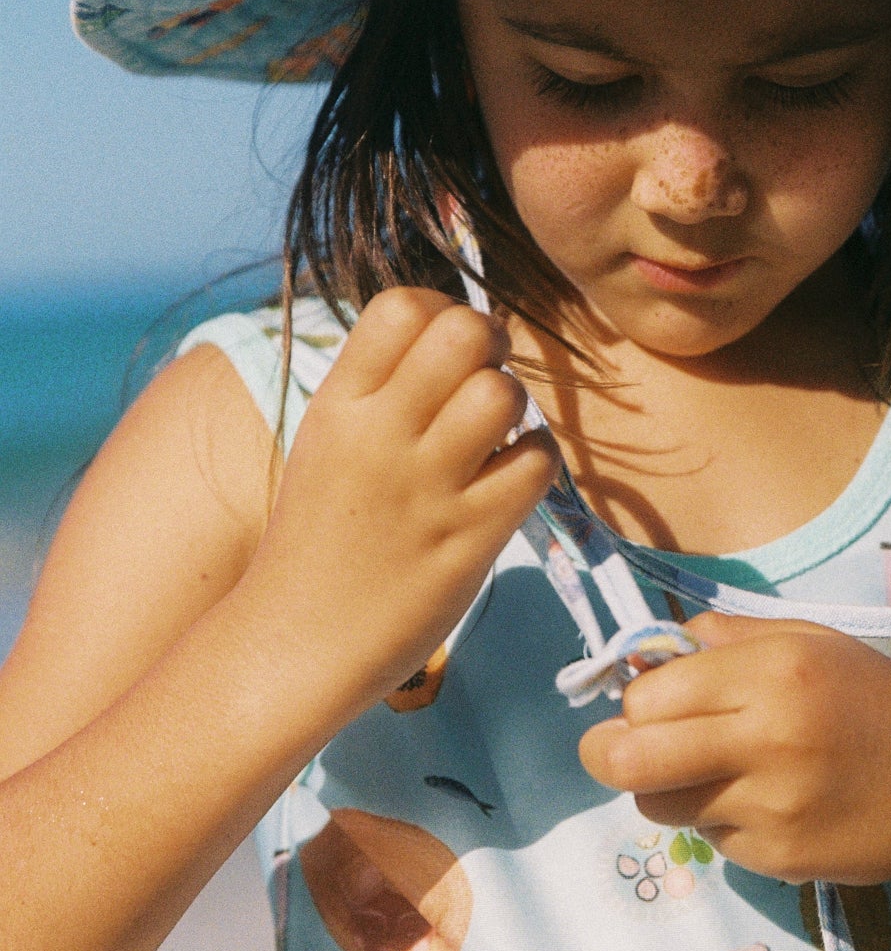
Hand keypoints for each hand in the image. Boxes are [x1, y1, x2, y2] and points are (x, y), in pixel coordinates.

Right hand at [241, 289, 558, 713]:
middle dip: (490, 345)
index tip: (443, 350)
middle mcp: (380, 437)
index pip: (402, 306)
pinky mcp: (469, 540)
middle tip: (483, 381)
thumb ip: (377, 388)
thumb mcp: (326, 442)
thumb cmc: (318, 539)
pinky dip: (535, 463)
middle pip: (464, 332)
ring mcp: (426, 489)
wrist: (295, 644)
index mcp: (338, 406)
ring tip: (494, 437)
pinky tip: (508, 480)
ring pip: (503, 394)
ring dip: (513, 406)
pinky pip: (536, 464)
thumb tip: (446, 330)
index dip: (440, 310)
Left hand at [578, 611, 890, 885]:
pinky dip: (719, 820)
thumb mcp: (808, 641)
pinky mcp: (779, 859)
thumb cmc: (875, 701)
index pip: (649, 694)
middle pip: (630, 758)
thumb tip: (645, 655)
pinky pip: (710, 838)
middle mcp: (768, 737)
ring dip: (664, 789)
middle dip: (608, 754)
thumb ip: (723, 639)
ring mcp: (772, 806)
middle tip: (621, 749)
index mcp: (773, 671)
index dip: (635, 701)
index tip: (649, 704)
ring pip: (658, 805)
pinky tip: (765, 803)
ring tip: (708, 772)